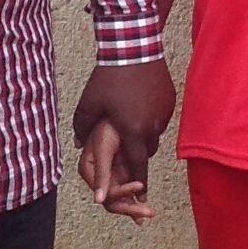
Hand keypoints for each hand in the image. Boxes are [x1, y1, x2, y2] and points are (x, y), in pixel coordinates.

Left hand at [71, 59, 175, 193]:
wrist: (133, 48)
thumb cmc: (108, 78)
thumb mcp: (89, 105)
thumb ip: (81, 128)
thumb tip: (77, 145)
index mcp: (132, 132)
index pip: (136, 166)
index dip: (137, 184)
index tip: (140, 200)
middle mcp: (152, 127)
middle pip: (145, 152)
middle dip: (136, 155)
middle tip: (125, 148)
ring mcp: (164, 114)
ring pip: (153, 134)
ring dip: (142, 134)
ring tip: (129, 119)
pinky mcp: (170, 101)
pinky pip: (160, 117)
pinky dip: (149, 117)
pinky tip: (138, 102)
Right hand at [79, 118, 155, 223]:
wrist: (121, 111)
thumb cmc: (108, 125)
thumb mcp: (105, 148)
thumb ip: (102, 174)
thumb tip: (98, 201)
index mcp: (89, 169)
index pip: (103, 192)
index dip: (120, 193)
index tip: (138, 184)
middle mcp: (99, 175)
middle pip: (111, 200)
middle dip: (129, 208)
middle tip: (147, 213)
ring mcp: (111, 175)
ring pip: (120, 199)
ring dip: (134, 208)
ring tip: (149, 213)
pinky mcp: (123, 172)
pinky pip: (128, 192)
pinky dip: (136, 201)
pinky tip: (145, 209)